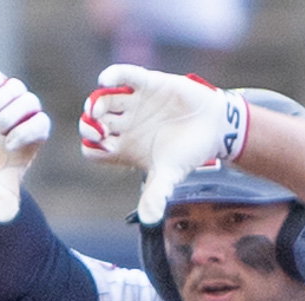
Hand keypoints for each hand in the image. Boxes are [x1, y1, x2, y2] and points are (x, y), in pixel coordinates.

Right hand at [0, 67, 51, 222]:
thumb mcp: (1, 185)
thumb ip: (6, 199)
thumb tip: (4, 219)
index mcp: (37, 132)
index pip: (41, 122)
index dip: (24, 132)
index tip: (8, 146)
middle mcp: (28, 112)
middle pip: (28, 101)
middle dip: (7, 116)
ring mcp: (10, 97)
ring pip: (12, 86)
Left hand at [79, 64, 248, 224]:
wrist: (214, 128)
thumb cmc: (189, 153)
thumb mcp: (171, 174)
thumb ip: (157, 193)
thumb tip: (149, 220)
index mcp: (124, 146)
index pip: (93, 148)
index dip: (92, 147)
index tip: (103, 148)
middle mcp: (123, 124)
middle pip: (92, 123)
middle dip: (89, 125)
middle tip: (98, 129)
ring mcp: (133, 103)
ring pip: (102, 99)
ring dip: (96, 103)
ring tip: (100, 110)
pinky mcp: (147, 84)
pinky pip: (123, 76)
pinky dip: (112, 76)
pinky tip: (105, 81)